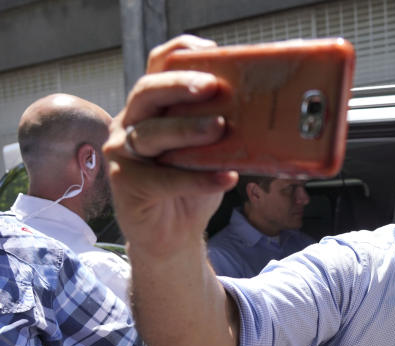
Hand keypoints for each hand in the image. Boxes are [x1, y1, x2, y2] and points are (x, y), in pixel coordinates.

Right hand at [104, 35, 237, 259]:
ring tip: (221, 128)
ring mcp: (123, 153)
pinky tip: (227, 178)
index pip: (158, 69)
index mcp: (152, 109)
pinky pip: (165, 178)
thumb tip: (262, 116)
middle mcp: (130, 124)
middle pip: (149, 93)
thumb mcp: (210, 153)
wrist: (172, 235)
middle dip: (181, 86)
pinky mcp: (126, 184)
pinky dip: (199, 179)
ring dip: (189, 130)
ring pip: (153, 134)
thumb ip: (221, 132)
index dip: (180, 55)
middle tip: (213, 87)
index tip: (211, 51)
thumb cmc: (193, 187)